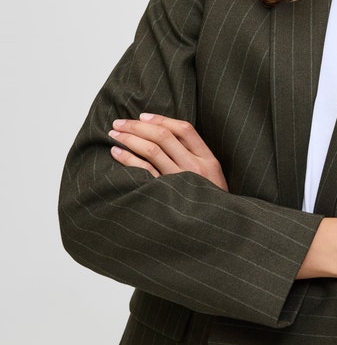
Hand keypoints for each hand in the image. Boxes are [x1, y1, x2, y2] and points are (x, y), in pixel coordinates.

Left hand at [109, 113, 227, 190]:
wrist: (213, 227)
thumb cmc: (209, 200)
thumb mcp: (212, 176)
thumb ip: (195, 157)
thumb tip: (164, 137)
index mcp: (208, 158)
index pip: (184, 129)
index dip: (161, 120)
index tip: (142, 116)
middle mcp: (195, 167)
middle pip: (164, 137)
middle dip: (138, 126)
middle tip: (119, 123)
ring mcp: (180, 180)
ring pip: (152, 150)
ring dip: (130, 139)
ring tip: (114, 135)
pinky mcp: (166, 193)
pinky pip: (144, 171)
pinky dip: (128, 159)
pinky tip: (117, 153)